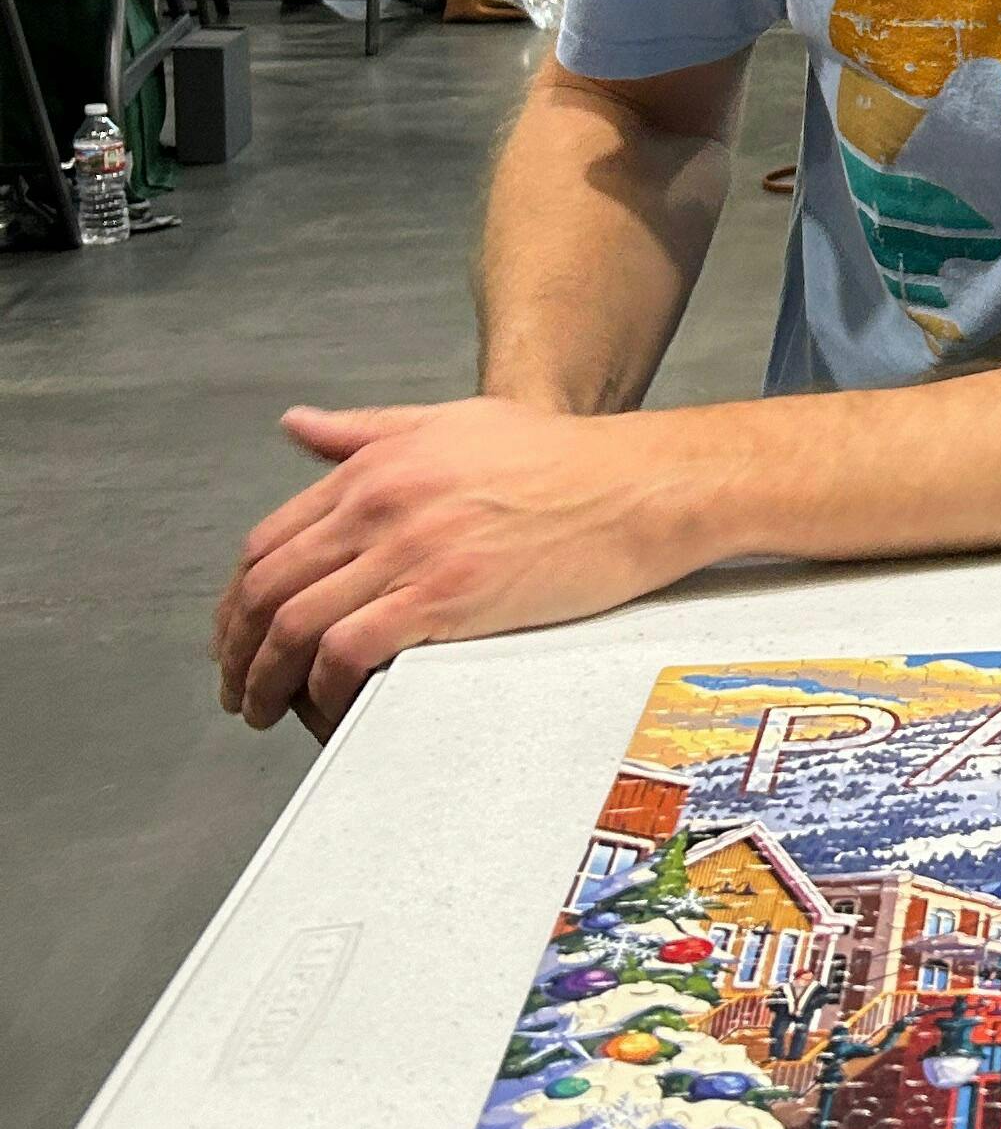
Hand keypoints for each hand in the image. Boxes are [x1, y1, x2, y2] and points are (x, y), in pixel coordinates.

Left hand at [214, 396, 734, 734]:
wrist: (635, 486)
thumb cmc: (560, 458)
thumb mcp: (451, 420)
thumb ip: (365, 429)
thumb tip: (297, 426)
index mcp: (374, 467)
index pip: (267, 540)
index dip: (238, 599)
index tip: (239, 633)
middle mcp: (379, 505)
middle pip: (267, 588)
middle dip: (237, 650)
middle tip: (238, 685)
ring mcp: (410, 552)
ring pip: (296, 626)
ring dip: (265, 680)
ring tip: (265, 708)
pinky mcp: (445, 597)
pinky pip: (351, 652)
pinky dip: (323, 689)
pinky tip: (327, 708)